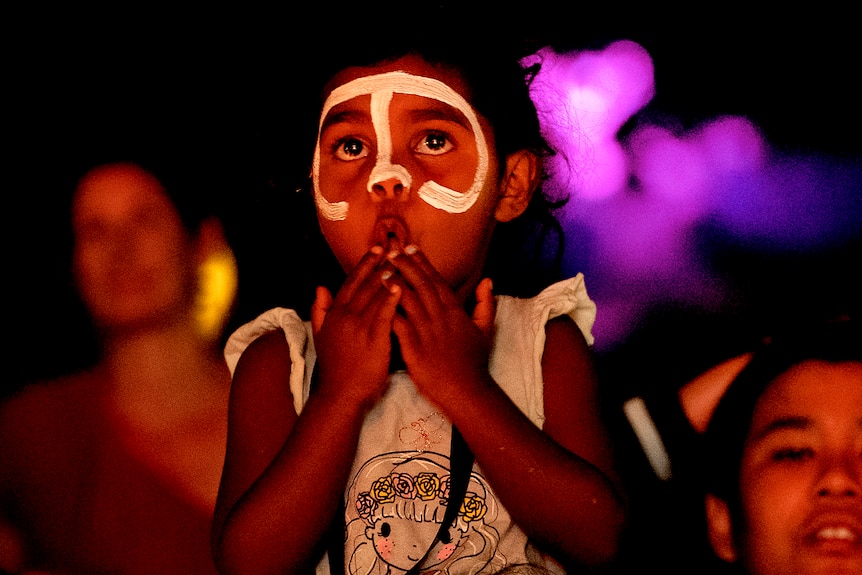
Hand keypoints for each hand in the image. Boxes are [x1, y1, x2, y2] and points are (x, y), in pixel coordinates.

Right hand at [311, 247, 400, 411]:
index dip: (365, 264)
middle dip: (381, 263)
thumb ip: (320, 310)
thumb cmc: (335, 368)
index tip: (377, 249)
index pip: (351, 281)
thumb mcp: (321, 335)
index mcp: (334, 313)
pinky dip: (392, 298)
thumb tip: (320, 287)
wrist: (340, 395)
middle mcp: (345, 315)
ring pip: (375, 294)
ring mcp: (358, 326)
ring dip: (389, 275)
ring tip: (402, 260)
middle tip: (395, 246)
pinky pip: (384, 313)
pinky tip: (401, 285)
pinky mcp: (373, 338)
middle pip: (366, 283)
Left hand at [386, 246, 494, 406]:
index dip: (423, 263)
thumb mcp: (485, 330)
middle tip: (391, 251)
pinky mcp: (415, 348)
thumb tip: (488, 281)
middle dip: (406, 265)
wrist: (466, 391)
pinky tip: (377, 301)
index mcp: (455, 311)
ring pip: (409, 300)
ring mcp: (428, 332)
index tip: (410, 249)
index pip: (437, 281)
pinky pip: (399, 324)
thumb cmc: (474, 363)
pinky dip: (389, 311)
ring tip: (381, 270)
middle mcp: (441, 317)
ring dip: (394, 283)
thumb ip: (485, 303)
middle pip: (421, 284)